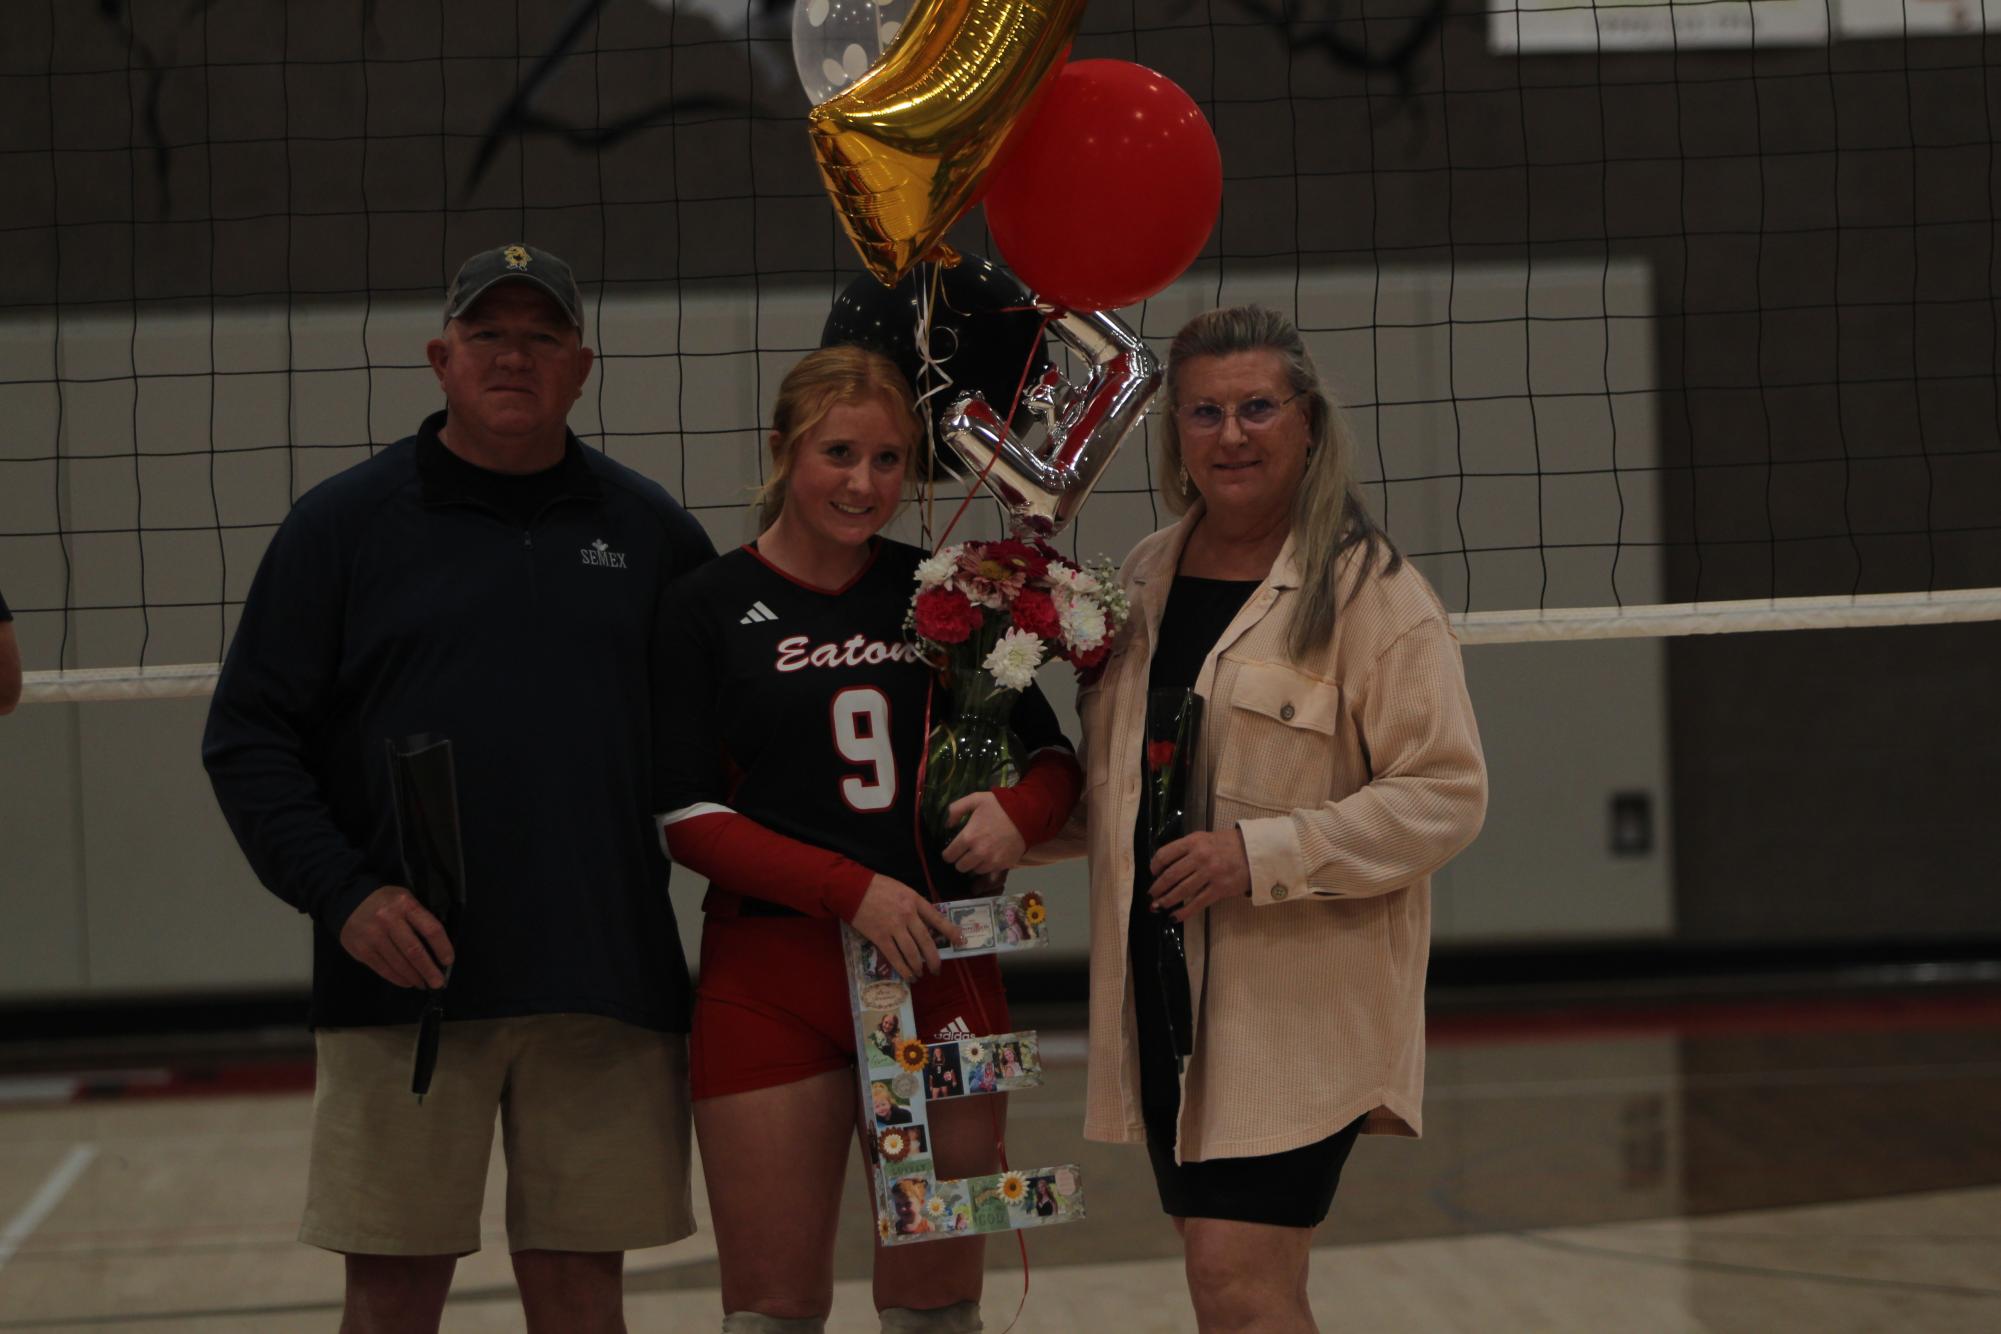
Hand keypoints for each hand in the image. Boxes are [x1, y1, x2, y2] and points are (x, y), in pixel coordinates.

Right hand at [338, 885, 452, 988]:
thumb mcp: (405, 900)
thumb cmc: (386, 902)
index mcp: (405, 904)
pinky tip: (407, 982)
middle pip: (414, 950)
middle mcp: (388, 919)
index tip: (448, 961)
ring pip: (398, 963)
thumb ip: (419, 918)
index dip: (443, 947)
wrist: (349, 900)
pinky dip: (397, 978)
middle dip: (428, 970)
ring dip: (414, 977)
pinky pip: (383, 968)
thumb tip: (437, 948)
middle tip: (438, 982)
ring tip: (423, 984)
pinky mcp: (361, 949)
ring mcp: (372, 936)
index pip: (430, 929)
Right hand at [851, 875, 963, 979]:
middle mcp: (907, 915)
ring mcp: (893, 927)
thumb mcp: (903, 890)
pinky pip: (894, 957)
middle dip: (934, 959)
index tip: (961, 942)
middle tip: (937, 970)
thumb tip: (926, 924)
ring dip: (918, 967)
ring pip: (912, 952)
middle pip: (926, 941)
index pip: (938, 918)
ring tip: (920, 974)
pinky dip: (903, 969)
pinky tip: (907, 976)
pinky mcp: (879, 936)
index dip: (951, 932)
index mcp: (915, 900)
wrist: (852, 888)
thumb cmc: (878, 887)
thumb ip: (915, 905)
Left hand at [941, 791, 1027, 876]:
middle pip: (960, 867)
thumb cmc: (999, 806)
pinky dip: (987, 866)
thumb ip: (956, 810)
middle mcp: (978, 853)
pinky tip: (990, 857)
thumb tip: (948, 825)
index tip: (952, 850)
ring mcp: (991, 861)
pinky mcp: (1003, 865)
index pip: (949, 856)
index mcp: (968, 837)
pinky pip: (989, 872)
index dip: (948, 853)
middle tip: (965, 852)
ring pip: (974, 871)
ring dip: (974, 864)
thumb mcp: (975, 799)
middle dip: (960, 860)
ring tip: (978, 854)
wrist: (1026, 814)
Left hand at [1147, 829, 1251, 922]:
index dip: (1154, 866)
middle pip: (1171, 875)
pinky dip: (1183, 912)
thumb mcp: (1205, 838)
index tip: (1152, 873)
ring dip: (1166, 900)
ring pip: (1181, 891)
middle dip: (1157, 887)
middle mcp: (1200, 856)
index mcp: (1194, 841)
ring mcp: (1210, 873)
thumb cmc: (1228, 845)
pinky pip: (1197, 903)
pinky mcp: (1219, 889)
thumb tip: (1165, 865)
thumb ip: (1187, 848)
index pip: (1165, 854)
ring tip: (1157, 906)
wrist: (1255, 852)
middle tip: (1151, 895)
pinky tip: (1175, 917)